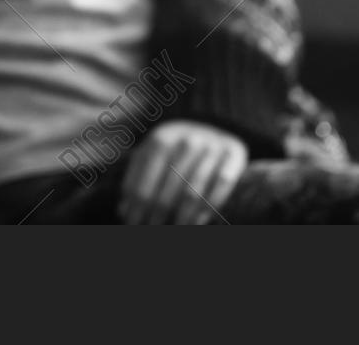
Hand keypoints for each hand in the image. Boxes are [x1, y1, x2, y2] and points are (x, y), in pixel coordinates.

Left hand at [118, 120, 247, 224]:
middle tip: (154, 230)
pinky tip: (197, 222)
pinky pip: (221, 186)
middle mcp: (187, 139)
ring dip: (182, 217)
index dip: (138, 205)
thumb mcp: (152, 153)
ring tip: (175, 231)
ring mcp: (212, 145)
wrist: (213, 126)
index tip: (134, 223)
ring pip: (193, 192)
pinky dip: (209, 208)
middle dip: (158, 215)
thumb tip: (123, 211)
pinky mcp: (235, 153)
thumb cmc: (174, 149)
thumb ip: (136, 176)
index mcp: (161, 138)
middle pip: (168, 189)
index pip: (145, 179)